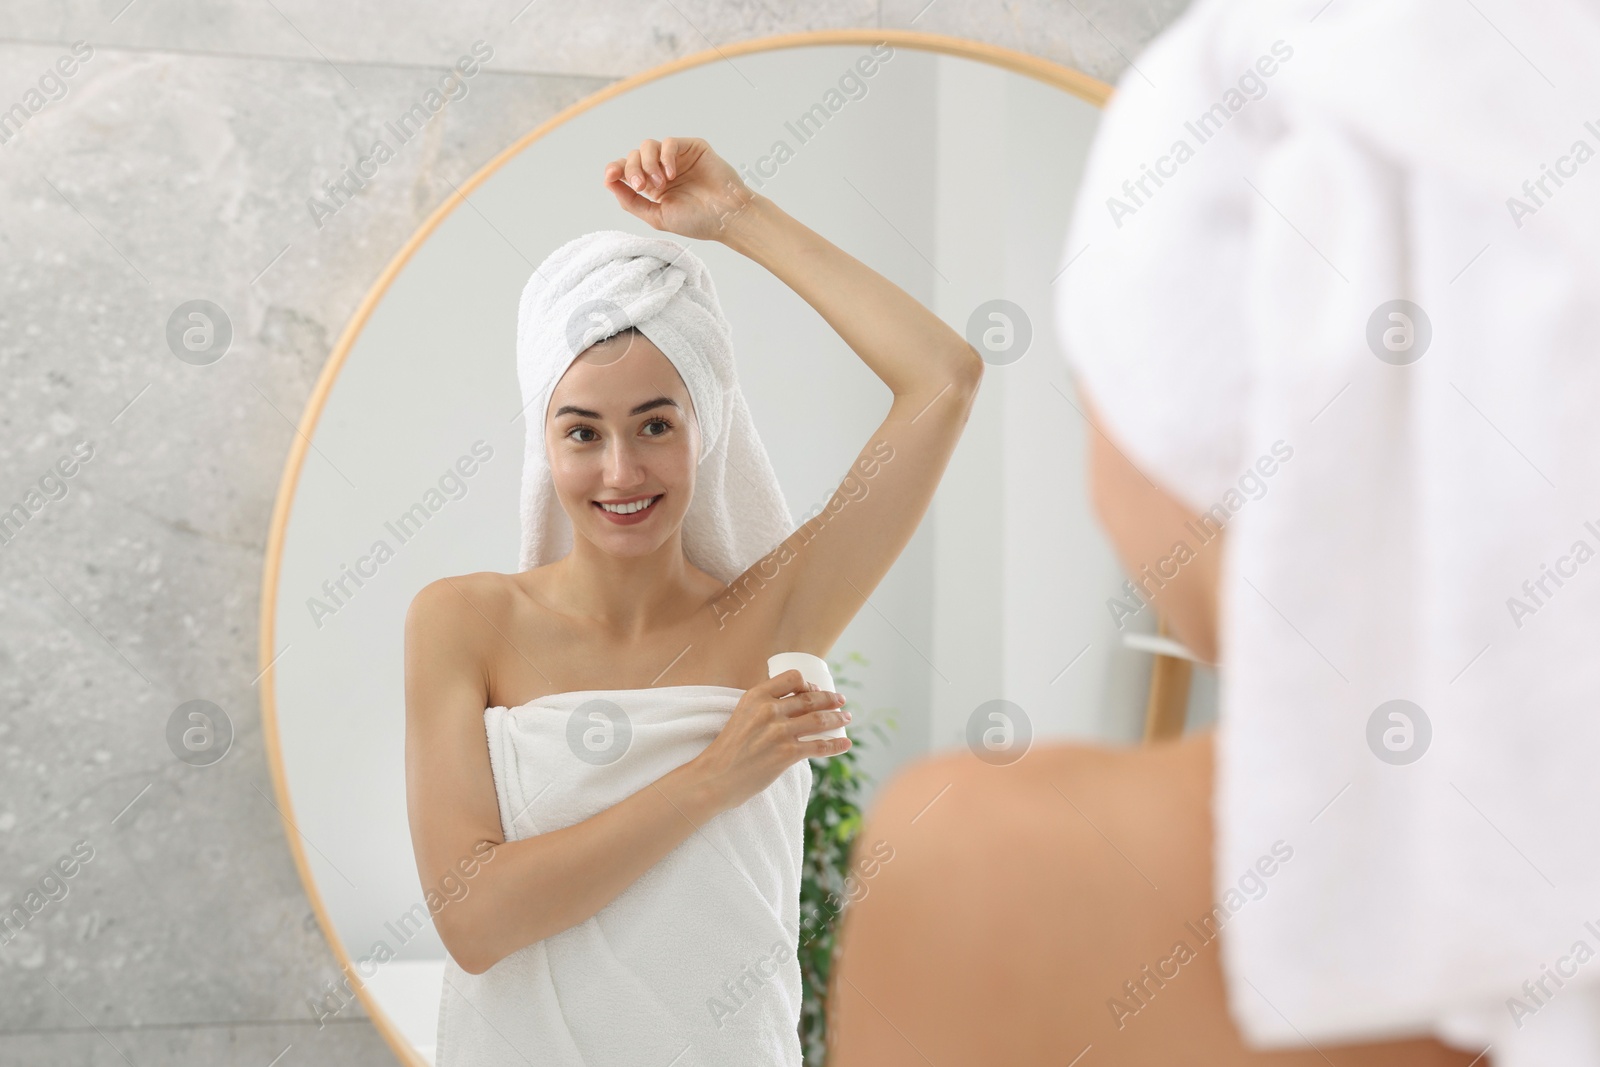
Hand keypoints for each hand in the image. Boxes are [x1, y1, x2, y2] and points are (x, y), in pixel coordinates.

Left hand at [602, 137, 759, 242]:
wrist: (726, 217)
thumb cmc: (697, 221)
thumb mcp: (657, 216)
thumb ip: (631, 201)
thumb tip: (609, 183)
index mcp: (653, 186)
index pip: (626, 170)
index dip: (615, 169)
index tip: (609, 177)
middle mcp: (662, 169)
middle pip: (634, 156)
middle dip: (632, 169)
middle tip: (642, 186)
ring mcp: (677, 158)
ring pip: (648, 146)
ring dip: (647, 163)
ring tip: (660, 183)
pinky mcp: (692, 147)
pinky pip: (668, 143)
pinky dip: (665, 157)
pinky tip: (671, 174)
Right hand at [689, 669, 851, 814]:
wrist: (715, 777)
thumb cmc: (728, 749)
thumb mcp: (741, 715)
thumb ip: (762, 707)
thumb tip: (792, 705)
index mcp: (756, 696)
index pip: (792, 678)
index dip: (808, 683)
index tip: (816, 689)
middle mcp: (769, 710)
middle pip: (810, 698)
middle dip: (831, 699)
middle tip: (841, 701)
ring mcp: (779, 732)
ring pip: (819, 720)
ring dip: (838, 718)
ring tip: (847, 718)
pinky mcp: (786, 754)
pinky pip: (819, 745)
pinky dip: (836, 745)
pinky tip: (845, 744)